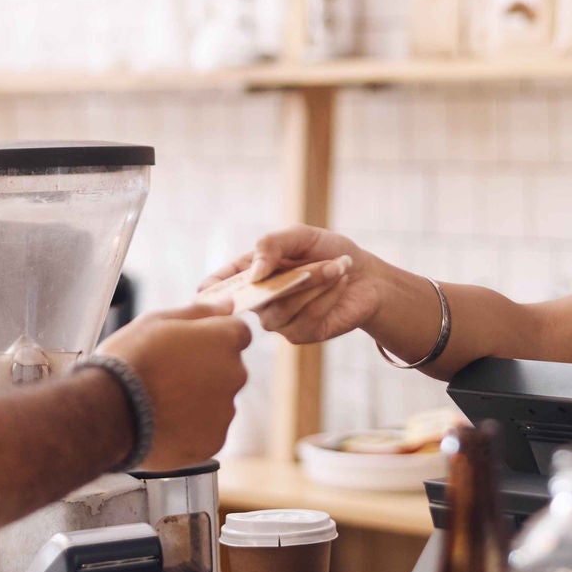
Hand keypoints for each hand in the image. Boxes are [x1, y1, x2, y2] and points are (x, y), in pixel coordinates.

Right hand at [96, 302, 253, 470]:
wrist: (108, 412)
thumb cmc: (129, 360)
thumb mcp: (158, 321)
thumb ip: (200, 312)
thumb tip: (227, 304)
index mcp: (224, 340)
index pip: (238, 333)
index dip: (213, 338)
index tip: (190, 347)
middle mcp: (234, 375)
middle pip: (229, 369)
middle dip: (207, 371)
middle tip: (168, 375)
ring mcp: (225, 411)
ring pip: (218, 402)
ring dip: (198, 401)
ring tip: (161, 402)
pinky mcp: (213, 441)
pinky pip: (207, 431)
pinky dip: (191, 429)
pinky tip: (163, 423)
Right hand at [200, 225, 385, 344]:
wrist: (366, 276)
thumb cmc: (329, 251)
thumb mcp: (299, 236)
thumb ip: (271, 245)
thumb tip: (253, 273)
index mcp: (252, 274)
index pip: (222, 286)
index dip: (211, 291)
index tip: (205, 293)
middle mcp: (260, 301)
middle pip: (257, 296)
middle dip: (291, 276)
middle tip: (320, 261)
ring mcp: (278, 321)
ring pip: (282, 308)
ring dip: (314, 284)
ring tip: (338, 267)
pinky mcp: (301, 335)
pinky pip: (306, 318)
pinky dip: (326, 297)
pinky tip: (340, 283)